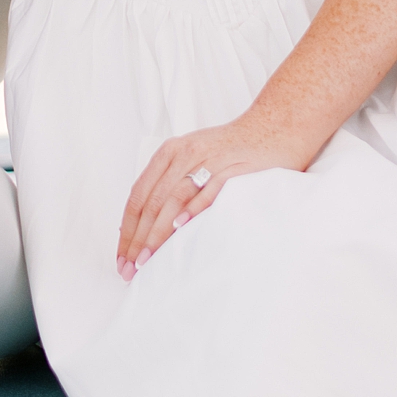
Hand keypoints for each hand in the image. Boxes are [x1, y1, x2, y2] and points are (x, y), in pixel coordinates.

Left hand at [116, 113, 314, 278]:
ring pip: (173, 198)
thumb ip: (171, 184)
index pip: (137, 196)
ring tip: (148, 259)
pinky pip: (208, 189)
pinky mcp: (233, 167)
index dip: (127, 229)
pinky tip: (181, 227)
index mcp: (169, 153)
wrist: (275, 127)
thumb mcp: (194, 159)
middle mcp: (183, 154)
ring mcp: (208, 159)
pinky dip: (192, 208)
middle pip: (151, 201)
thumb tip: (147, 226)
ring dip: (158, 232)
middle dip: (137, 239)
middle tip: (130, 269)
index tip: (121, 258)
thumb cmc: (232, 150)